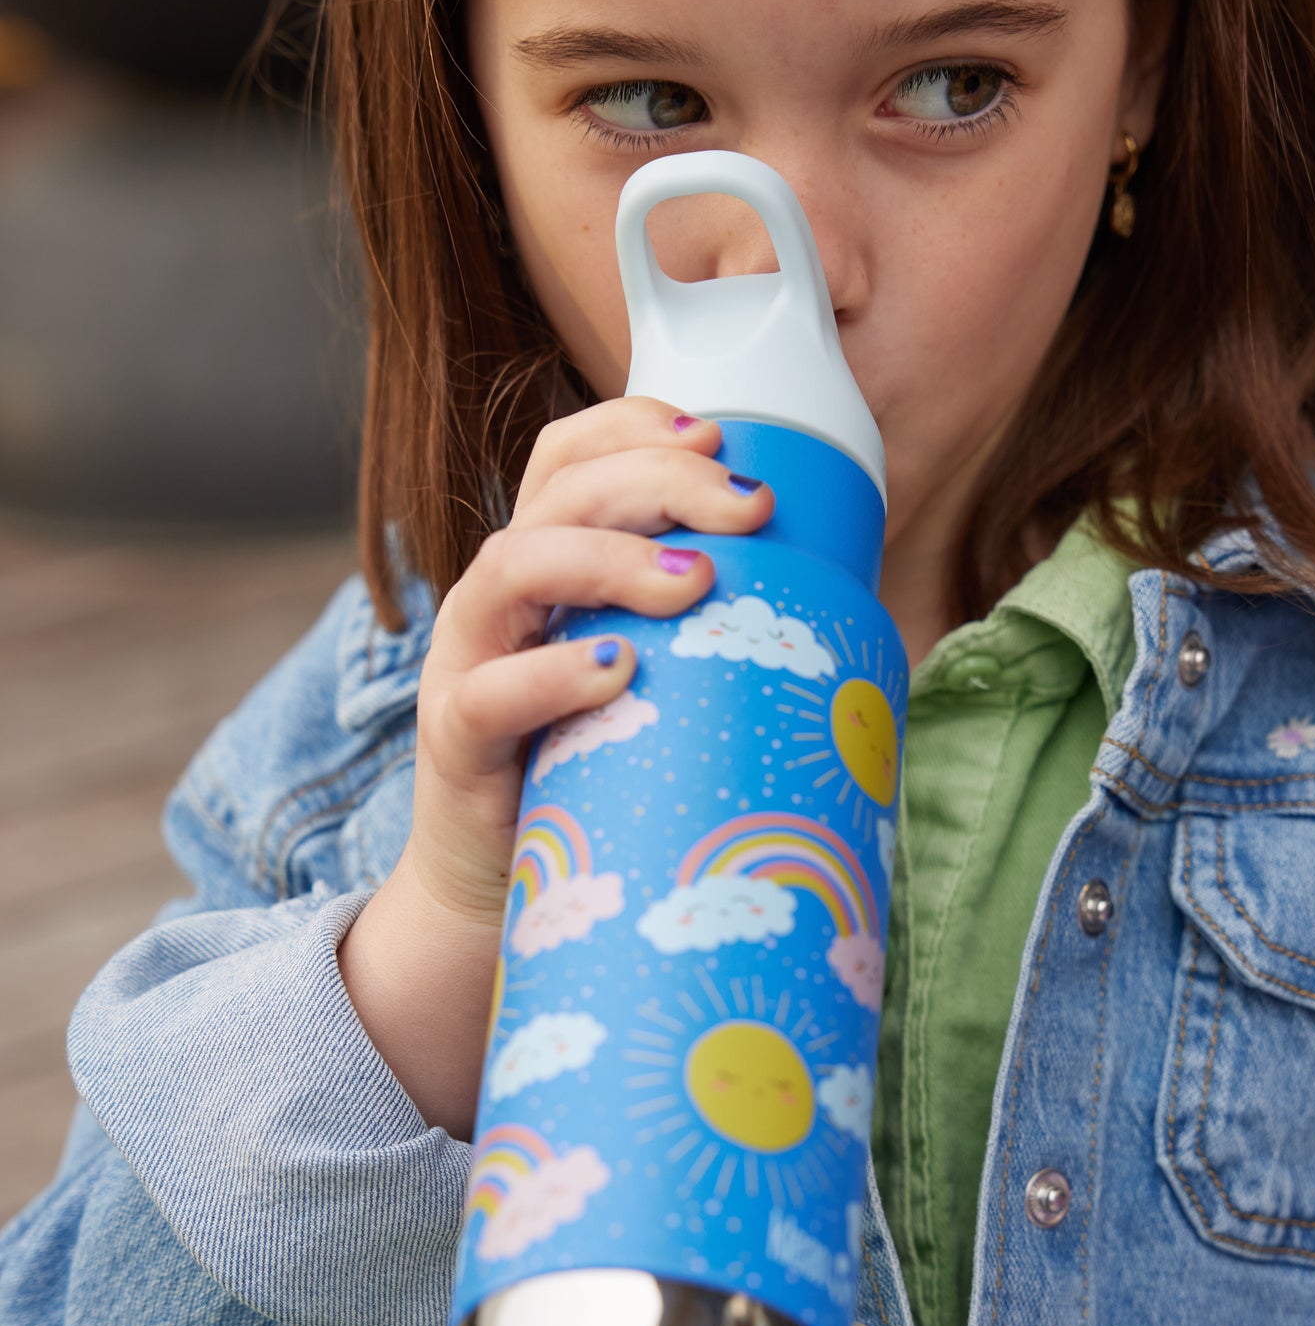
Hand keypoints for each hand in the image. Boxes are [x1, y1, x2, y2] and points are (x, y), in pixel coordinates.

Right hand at [337, 397, 773, 1136]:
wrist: (498, 901)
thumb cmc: (594, 781)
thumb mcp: (657, 691)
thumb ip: (708, 641)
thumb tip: (848, 621)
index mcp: (550, 571)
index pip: (568, 457)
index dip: (633, 424)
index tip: (721, 437)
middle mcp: (501, 601)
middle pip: (556, 493)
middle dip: (657, 479)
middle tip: (749, 508)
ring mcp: (467, 665)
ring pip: (511, 567)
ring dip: (608, 557)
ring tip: (694, 579)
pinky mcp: (455, 744)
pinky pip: (486, 693)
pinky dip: (551, 674)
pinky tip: (616, 668)